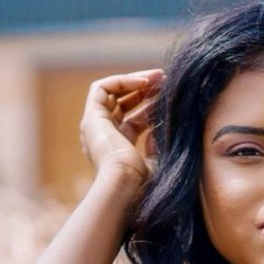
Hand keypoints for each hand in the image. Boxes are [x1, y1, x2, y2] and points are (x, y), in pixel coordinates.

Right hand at [80, 69, 164, 186]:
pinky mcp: (91, 118)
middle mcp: (104, 137)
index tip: (172, 98)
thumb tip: (164, 121)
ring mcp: (95, 128)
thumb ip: (160, 141)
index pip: (135, 121)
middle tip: (166, 81)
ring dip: (136, 82)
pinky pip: (102, 89)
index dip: (153, 107)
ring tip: (158, 77)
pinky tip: (145, 83)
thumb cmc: (143, 183)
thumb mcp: (159, 160)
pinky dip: (123, 81)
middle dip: (145, 90)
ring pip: (112, 93)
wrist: (124, 185)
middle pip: (123, 104)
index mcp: (119, 151)